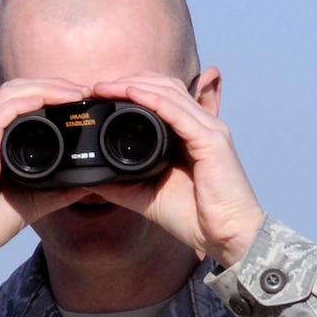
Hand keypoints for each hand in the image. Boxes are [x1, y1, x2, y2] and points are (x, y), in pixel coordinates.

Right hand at [0, 77, 92, 289]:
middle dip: (53, 84)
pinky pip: (0, 114)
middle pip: (17, 89)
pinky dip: (26, 102)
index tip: (80, 100)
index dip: (50, 92)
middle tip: (83, 91)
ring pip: (10, 94)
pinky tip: (48, 102)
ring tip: (74, 94)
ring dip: (45, 88)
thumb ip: (56, 188)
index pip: (19, 100)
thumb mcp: (30, 201)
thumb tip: (87, 181)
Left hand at [86, 73, 264, 267]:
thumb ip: (122, 183)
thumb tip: (93, 177)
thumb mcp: (146, 195)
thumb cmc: (193, 217)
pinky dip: (153, 99)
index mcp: (189, 134)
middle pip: (164, 87)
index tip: (99, 95)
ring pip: (169, 93)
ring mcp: (209, 129)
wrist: (224, 235)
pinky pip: (178, 111)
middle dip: (129, 81)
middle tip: (97, 87)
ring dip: (135, 85)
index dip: (130, 91)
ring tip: (105, 87)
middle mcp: (201, 125)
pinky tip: (131, 93)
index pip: (161, 98)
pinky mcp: (211, 139)